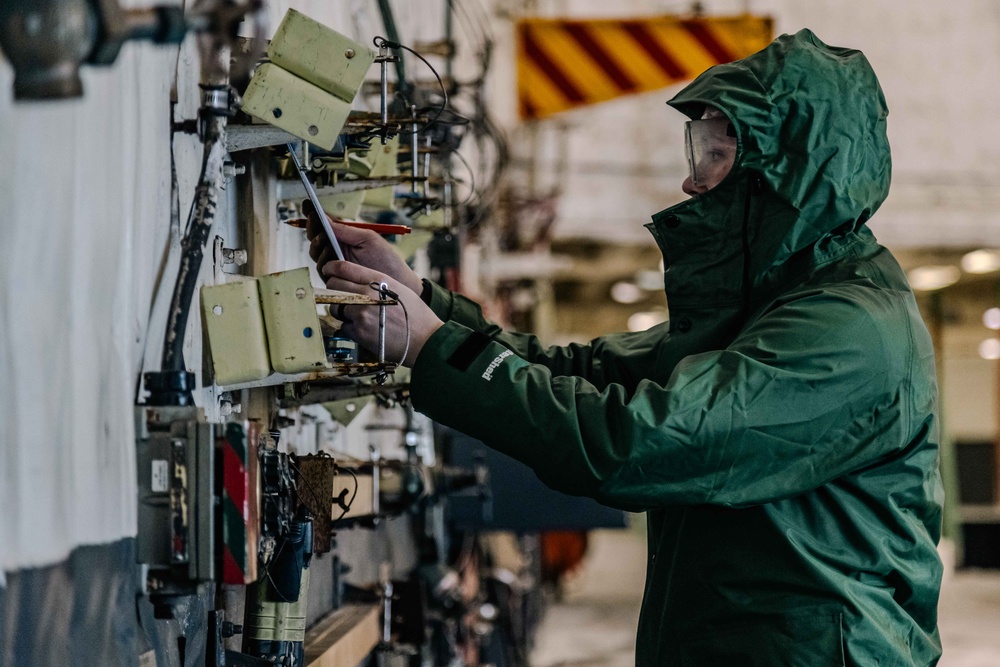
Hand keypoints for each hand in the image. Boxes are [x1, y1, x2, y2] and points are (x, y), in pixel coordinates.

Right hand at [304, 200, 422, 294]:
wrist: (395, 283)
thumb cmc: (386, 260)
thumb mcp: (368, 239)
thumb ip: (346, 230)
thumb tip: (326, 219)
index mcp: (345, 238)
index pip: (325, 225)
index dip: (314, 215)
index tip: (308, 205)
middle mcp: (337, 250)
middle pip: (315, 237)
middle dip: (313, 227)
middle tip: (314, 220)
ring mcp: (335, 264)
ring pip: (315, 252)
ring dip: (317, 243)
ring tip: (324, 237)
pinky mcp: (335, 279)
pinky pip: (322, 268)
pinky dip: (324, 259)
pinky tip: (330, 253)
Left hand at [324, 261, 442, 367]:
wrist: (425, 340)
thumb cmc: (415, 314)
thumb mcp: (397, 288)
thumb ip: (374, 281)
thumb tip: (353, 279)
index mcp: (378, 279)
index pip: (343, 267)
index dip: (331, 268)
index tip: (329, 271)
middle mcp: (367, 294)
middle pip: (333, 285)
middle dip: (334, 289)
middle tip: (341, 295)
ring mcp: (361, 314)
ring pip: (335, 307)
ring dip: (342, 310)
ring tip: (357, 315)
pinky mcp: (358, 332)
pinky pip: (343, 326)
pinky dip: (350, 328)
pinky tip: (365, 329)